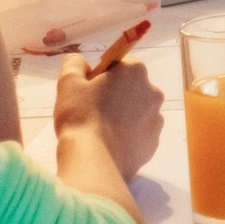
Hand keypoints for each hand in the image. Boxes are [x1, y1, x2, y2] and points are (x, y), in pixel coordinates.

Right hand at [54, 53, 164, 177]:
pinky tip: (110, 144)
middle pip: (130, 87)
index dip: (102, 75)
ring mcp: (156, 119)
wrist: (94, 161)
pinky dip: (127, 136)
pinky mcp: (154, 142)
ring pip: (136, 111)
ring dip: (122, 116)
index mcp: (134, 72)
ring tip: (100, 130)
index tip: (88, 90)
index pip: (119, 64)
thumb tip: (81, 62)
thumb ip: (75, 64)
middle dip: (114, 95)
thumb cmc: (80, 117)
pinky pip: (139, 134)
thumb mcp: (68, 83)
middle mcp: (152, 91)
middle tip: (91, 110)